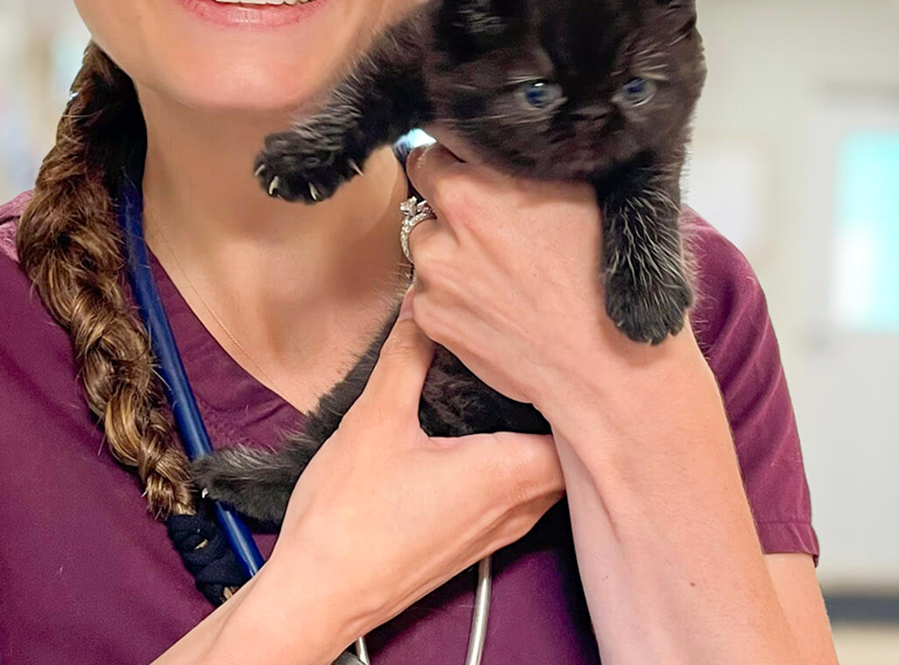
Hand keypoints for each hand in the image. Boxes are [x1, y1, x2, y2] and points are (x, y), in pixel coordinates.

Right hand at [257, 291, 565, 649]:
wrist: (320, 592)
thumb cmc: (351, 516)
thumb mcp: (378, 416)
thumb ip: (407, 354)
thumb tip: (423, 306)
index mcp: (510, 474)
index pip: (579, 423)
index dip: (572, 380)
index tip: (556, 343)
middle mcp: (518, 508)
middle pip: (568, 449)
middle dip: (556, 403)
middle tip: (537, 354)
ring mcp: (498, 532)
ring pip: (543, 475)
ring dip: (533, 434)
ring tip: (514, 386)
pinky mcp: (473, 543)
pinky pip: (516, 494)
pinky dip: (511, 460)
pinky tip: (478, 435)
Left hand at [403, 130, 637, 412]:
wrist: (603, 364)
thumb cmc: (601, 275)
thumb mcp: (575, 193)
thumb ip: (521, 164)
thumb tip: (500, 139)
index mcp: (473, 187)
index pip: (432, 151)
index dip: (453, 163)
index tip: (470, 175)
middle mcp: (443, 226)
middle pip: (423, 197)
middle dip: (446, 205)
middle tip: (486, 227)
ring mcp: (431, 274)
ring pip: (423, 245)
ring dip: (445, 250)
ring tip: (494, 273)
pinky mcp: (428, 316)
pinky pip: (426, 291)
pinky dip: (448, 294)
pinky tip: (489, 306)